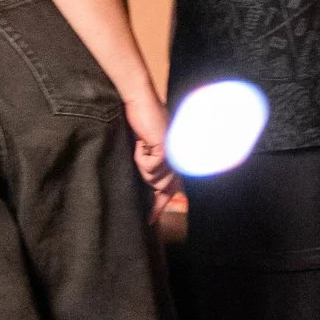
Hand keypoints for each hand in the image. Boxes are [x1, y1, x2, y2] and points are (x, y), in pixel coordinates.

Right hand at [124, 89, 177, 214]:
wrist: (140, 100)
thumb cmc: (140, 118)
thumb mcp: (146, 144)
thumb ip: (151, 161)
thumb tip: (152, 183)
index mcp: (176, 154)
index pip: (173, 185)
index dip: (161, 203)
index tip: (151, 219)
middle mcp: (179, 155)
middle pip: (163, 185)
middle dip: (150, 184)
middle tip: (143, 171)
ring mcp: (175, 152)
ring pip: (153, 178)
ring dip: (142, 165)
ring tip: (141, 146)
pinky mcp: (166, 148)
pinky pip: (149, 167)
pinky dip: (140, 157)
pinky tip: (141, 143)